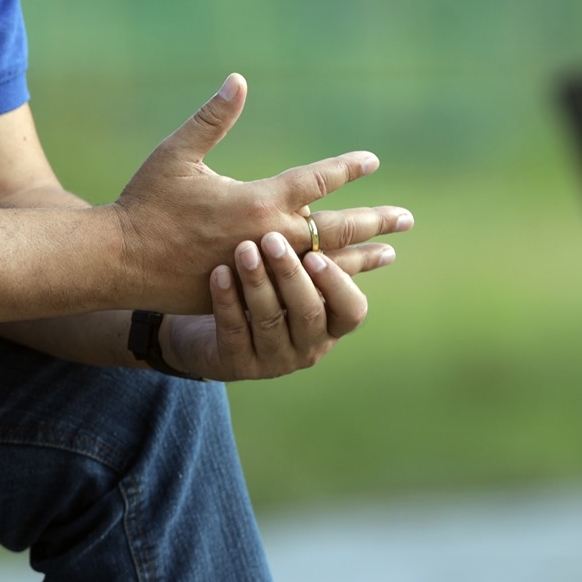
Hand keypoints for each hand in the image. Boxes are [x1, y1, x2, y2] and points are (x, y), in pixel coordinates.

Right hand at [111, 74, 412, 312]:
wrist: (120, 261)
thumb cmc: (146, 202)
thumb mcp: (177, 154)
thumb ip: (212, 118)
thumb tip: (239, 80)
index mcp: (257, 201)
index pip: (316, 181)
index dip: (347, 168)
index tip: (373, 161)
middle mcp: (268, 237)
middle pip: (336, 229)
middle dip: (374, 222)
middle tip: (407, 219)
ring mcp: (262, 270)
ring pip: (325, 264)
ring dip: (361, 258)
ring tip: (390, 255)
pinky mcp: (249, 293)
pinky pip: (300, 288)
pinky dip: (326, 281)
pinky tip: (341, 281)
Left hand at [161, 231, 390, 380]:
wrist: (209, 329)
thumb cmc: (265, 289)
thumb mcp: (297, 273)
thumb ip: (324, 251)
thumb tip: (373, 217)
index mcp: (331, 323)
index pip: (352, 310)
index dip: (336, 285)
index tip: (316, 255)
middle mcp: (308, 346)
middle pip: (308, 314)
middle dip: (290, 275)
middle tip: (272, 239)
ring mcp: (273, 360)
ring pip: (269, 322)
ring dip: (257, 282)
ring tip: (243, 248)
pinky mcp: (235, 364)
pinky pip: (233, 332)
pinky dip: (227, 300)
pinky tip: (219, 272)